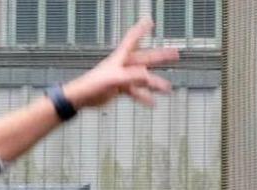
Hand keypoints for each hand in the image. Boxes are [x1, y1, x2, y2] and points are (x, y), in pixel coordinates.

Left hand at [62, 19, 179, 109]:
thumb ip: (132, 77)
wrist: (81, 97)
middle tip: (175, 54)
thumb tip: (147, 76)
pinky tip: (152, 103)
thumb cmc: (93, 84)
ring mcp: (123, 77)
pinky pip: (136, 92)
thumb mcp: (114, 79)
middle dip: (160, 56)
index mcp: (120, 58)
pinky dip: (144, 97)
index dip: (141, 29)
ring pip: (143, 78)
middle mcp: (123, 66)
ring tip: (168, 88)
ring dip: (155, 83)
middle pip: (146, 58)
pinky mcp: (120, 89)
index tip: (149, 21)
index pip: (133, 39)